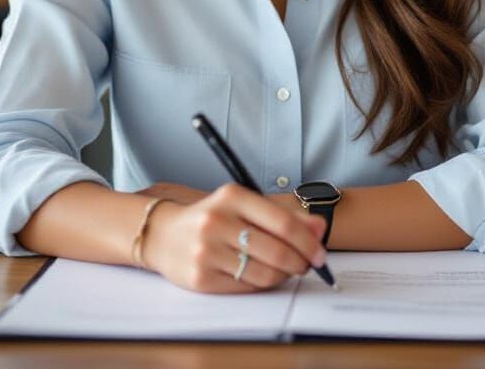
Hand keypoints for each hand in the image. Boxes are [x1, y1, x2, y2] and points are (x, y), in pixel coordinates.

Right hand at [140, 184, 326, 293]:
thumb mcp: (243, 206)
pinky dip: (262, 285)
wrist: (163, 234)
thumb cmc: (211, 218)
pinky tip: (262, 276)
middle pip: (276, 251)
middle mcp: (217, 221)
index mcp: (232, 196)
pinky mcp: (200, 278)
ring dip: (283, 276)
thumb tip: (318, 227)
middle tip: (308, 266)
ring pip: (264, 274)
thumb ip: (282, 215)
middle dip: (300, 262)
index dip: (307, 241)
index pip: (282, 222)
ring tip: (285, 271)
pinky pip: (245, 288)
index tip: (320, 253)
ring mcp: (207, 251)